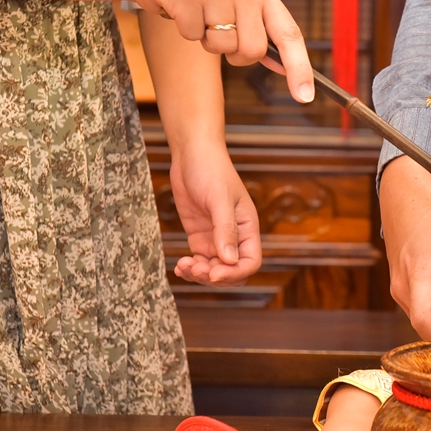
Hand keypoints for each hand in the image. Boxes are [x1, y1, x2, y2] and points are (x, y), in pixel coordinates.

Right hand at [130, 0, 313, 103]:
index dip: (299, 67)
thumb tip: (282, 66)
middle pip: (252, 50)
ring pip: (221, 46)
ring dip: (206, 40)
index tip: (305, 96)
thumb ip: (259, 28)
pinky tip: (180, 8)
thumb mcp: (235, 0)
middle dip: (234, 53)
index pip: (289, 33)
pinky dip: (185, 30)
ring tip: (197, 13)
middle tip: (216, 30)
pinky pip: (192, 35)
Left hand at [168, 142, 262, 285]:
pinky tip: (180, 265)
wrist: (192, 155)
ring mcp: (216, 238)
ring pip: (213, 269)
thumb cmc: (212, 171)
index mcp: (247, 228)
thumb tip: (229, 260)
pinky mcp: (199, 236)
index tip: (214, 273)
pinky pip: (198, 261)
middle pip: (232, 271)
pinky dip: (190, 268)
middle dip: (214, 276)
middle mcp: (234, 236)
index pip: (250, 261)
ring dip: (199, 274)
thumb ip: (225, 230)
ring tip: (183, 266)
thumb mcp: (219, 199)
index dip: (234, 273)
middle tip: (195, 269)